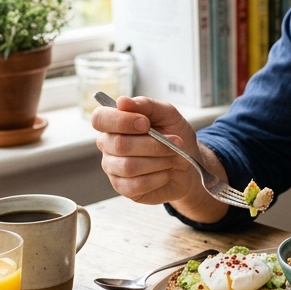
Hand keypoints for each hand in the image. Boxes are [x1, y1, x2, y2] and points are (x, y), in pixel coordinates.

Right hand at [90, 96, 212, 208]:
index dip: (121, 121)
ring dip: (158, 161)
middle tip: (175, 142)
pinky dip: (158, 177)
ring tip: (172, 157)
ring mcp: (113, 168)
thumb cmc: (175, 136)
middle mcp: (108, 145)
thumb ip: (146, 105)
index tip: (145, 123)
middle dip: (152, 144)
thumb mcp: (167, 114)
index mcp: (114, 123)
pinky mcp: (123, 188)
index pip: (100, 118)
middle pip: (119, 144)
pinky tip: (166, 172)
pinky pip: (136, 184)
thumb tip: (122, 101)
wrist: (190, 164)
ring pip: (128, 166)